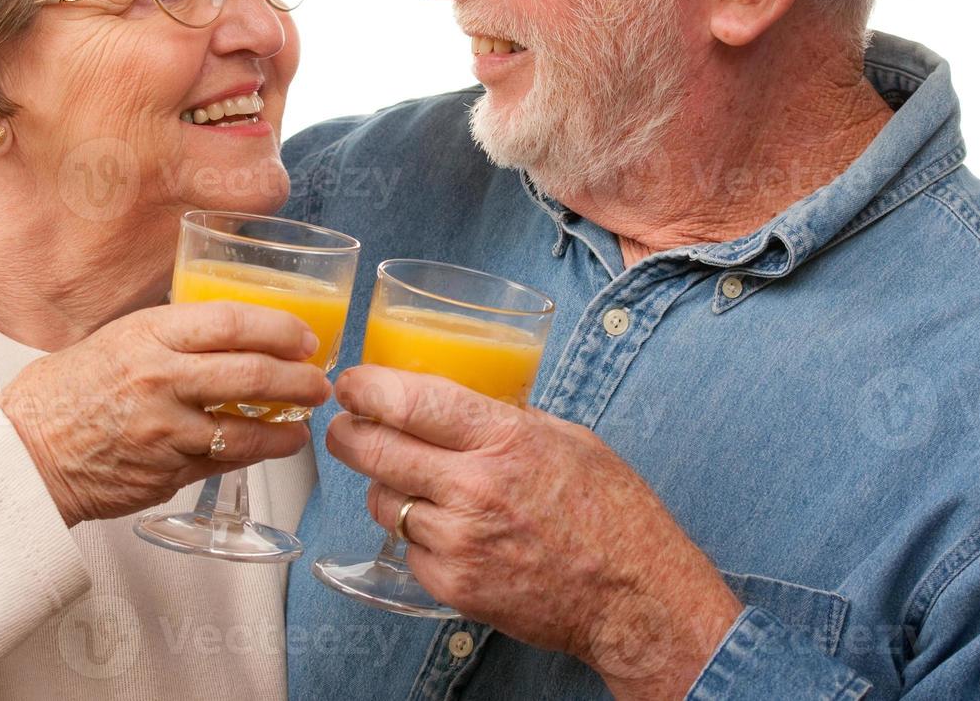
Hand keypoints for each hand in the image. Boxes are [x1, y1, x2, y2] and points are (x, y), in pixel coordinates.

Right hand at [0, 301, 329, 528]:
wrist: (22, 456)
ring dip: (287, 425)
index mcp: (147, 336)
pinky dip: (256, 453)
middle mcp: (160, 380)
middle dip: (299, 378)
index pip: (232, 321)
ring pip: (248, 427)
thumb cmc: (61, 396)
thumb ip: (168, 336)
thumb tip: (225, 331)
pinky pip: (226, 460)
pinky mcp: (167, 472)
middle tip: (319, 380)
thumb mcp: (113, 340)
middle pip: (252, 373)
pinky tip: (273, 446)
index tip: (304, 336)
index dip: (280, 328)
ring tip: (305, 421)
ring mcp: (166, 430)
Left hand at [326, 366, 743, 699]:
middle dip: (348, 434)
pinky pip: (408, 548)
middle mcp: (474, 487)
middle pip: (376, 450)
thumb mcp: (566, 437)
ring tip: (412, 483)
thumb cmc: (612, 513)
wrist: (634, 596)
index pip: (409, 402)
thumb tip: (453, 402)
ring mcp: (460, 540)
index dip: (366, 388)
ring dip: (386, 487)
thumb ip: (505, 418)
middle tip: (345, 428)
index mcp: (504, 438)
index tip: (353, 383)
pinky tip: (448, 530)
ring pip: (383, 501)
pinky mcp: (454, 585)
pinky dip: (417, 536)